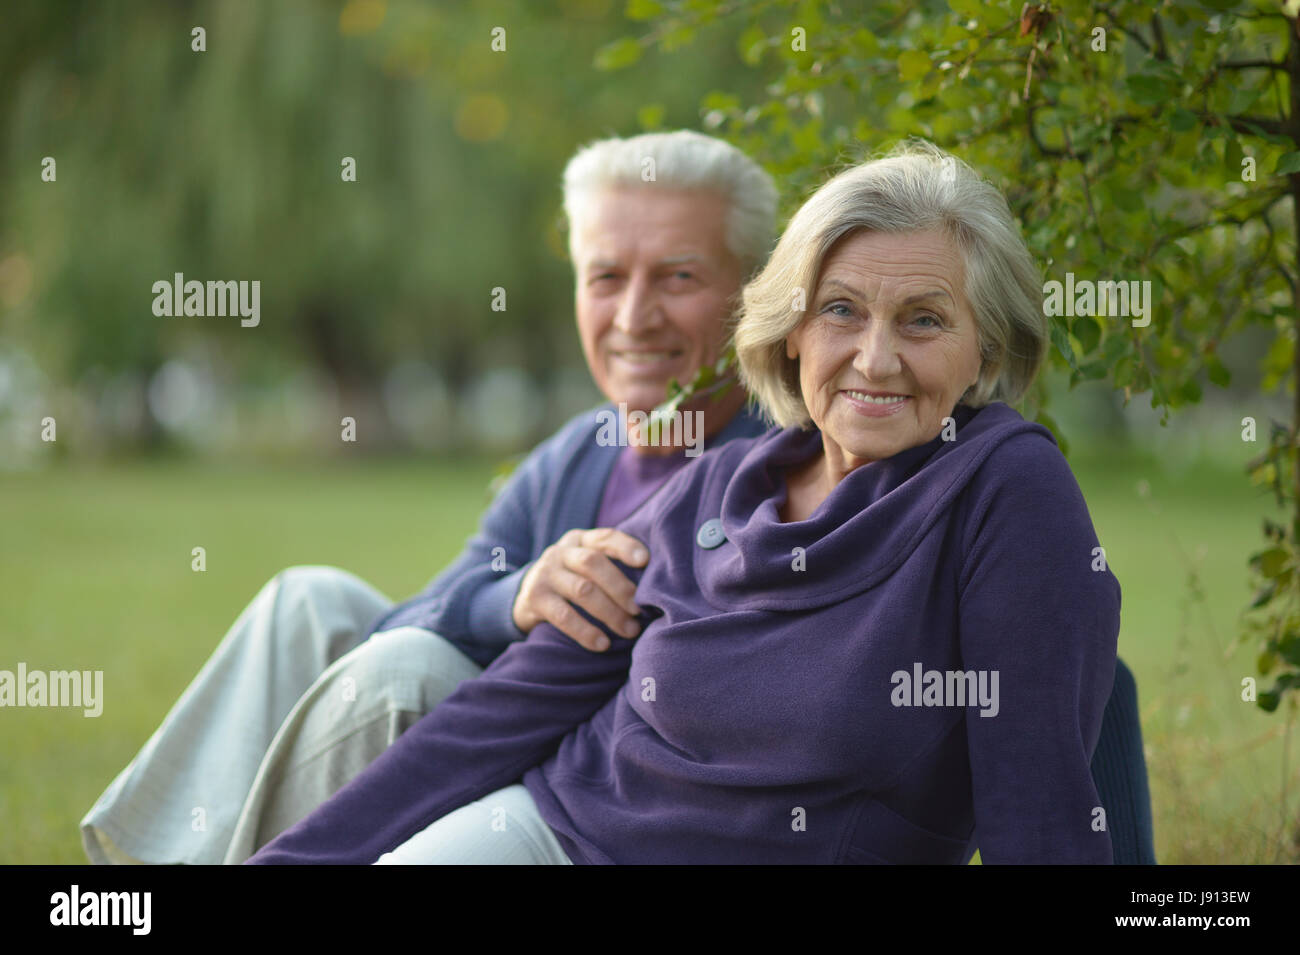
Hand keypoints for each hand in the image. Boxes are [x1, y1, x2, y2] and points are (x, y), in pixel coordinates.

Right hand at [512, 528, 648, 650]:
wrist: (526, 597)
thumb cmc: (572, 580)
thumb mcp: (585, 565)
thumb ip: (611, 566)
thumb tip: (656, 585)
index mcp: (579, 540)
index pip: (604, 537)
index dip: (625, 546)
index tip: (645, 560)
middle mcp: (560, 552)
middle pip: (593, 563)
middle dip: (621, 588)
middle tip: (640, 611)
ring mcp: (544, 574)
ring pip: (582, 590)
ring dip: (610, 613)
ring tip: (630, 631)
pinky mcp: (534, 599)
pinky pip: (564, 616)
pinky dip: (586, 631)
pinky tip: (603, 644)